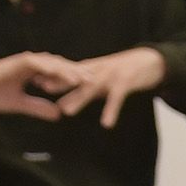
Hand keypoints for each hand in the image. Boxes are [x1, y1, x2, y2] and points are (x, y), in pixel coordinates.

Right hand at [0, 51, 82, 120]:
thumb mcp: (19, 105)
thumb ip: (38, 107)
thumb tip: (58, 114)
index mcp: (32, 72)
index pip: (58, 73)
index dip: (73, 79)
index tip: (90, 87)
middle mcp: (30, 64)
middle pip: (59, 65)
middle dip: (77, 72)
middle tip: (96, 80)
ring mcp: (23, 61)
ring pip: (52, 62)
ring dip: (68, 69)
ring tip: (85, 78)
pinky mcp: (15, 62)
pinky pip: (37, 63)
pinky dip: (50, 68)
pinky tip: (62, 74)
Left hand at [46, 45, 165, 127]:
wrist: (152, 61)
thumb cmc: (126, 71)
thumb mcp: (103, 78)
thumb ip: (86, 88)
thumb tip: (65, 103)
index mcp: (93, 69)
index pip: (69, 72)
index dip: (52, 75)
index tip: (33, 79)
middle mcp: (99, 71)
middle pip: (76, 78)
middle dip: (59, 83)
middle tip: (42, 88)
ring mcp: (112, 76)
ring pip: (92, 87)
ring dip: (79, 99)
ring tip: (66, 111)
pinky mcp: (126, 83)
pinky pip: (117, 98)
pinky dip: (111, 110)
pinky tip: (106, 124)